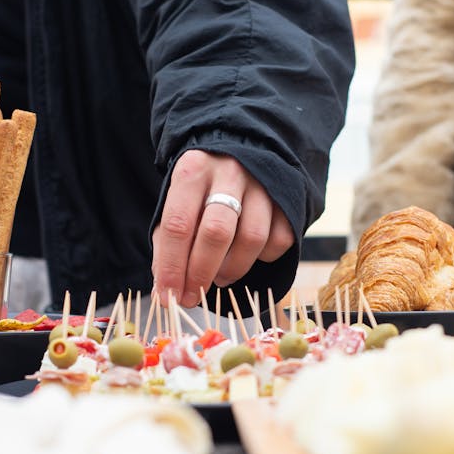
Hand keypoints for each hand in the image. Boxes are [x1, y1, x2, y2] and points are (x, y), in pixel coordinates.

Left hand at [152, 150, 294, 307]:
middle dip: (201, 273)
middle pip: (216, 232)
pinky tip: (245, 256)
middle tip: (192, 297)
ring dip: (232, 269)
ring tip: (219, 277)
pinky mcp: (287, 199)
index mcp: (193, 170)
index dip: (171, 266)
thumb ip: (167, 243)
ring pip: (251, 238)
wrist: (242, 156)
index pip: (178, 224)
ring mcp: (262, 184)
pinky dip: (262, 258)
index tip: (167, 296)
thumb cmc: (201, 190)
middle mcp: (229, 172)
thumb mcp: (177, 204)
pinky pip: (279, 240)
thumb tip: (166, 289)